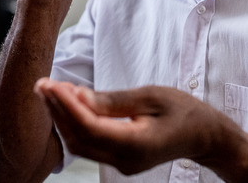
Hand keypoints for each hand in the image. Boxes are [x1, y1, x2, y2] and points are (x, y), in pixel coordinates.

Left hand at [33, 79, 240, 175]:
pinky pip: (89, 144)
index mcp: (135, 144)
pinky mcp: (119, 159)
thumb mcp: (151, 96)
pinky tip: (68, 105)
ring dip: (62, 118)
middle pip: (78, 139)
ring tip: (49, 92)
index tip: (51, 84)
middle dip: (57, 111)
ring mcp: (121, 164)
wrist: (205, 135)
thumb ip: (113, 100)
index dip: (66, 106)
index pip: (89, 127)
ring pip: (80, 144)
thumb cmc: (184, 111)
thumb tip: (79, 97)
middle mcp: (124, 160)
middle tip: (42, 84)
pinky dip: (75, 124)